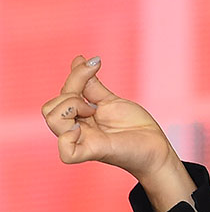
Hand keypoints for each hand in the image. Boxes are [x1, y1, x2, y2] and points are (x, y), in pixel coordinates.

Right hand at [42, 56, 195, 211]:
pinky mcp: (93, 152)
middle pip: (49, 108)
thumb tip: (78, 59)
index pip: (62, 95)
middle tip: (94, 105)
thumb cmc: (135, 127)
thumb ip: (91, 86)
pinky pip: (66, 152)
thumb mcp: (111, 101)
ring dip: (72, 107)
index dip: (75, 76)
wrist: (157, 146)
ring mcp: (83, 141)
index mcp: (80, 118)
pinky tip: (82, 129)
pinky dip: (68, 138)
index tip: (95, 64)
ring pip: (53, 121)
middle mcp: (77, 129)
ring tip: (93, 112)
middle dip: (70, 95)